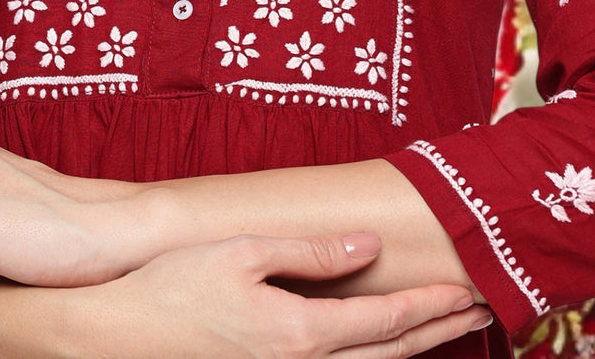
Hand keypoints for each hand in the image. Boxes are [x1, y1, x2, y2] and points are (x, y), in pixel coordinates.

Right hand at [83, 234, 491, 357]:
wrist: (116, 340)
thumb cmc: (174, 289)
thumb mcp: (242, 253)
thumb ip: (309, 251)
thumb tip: (368, 246)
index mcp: (300, 335)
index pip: (386, 324)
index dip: (431, 306)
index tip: (468, 291)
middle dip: (437, 331)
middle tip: (478, 308)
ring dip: (413, 352)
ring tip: (444, 329)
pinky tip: (380, 352)